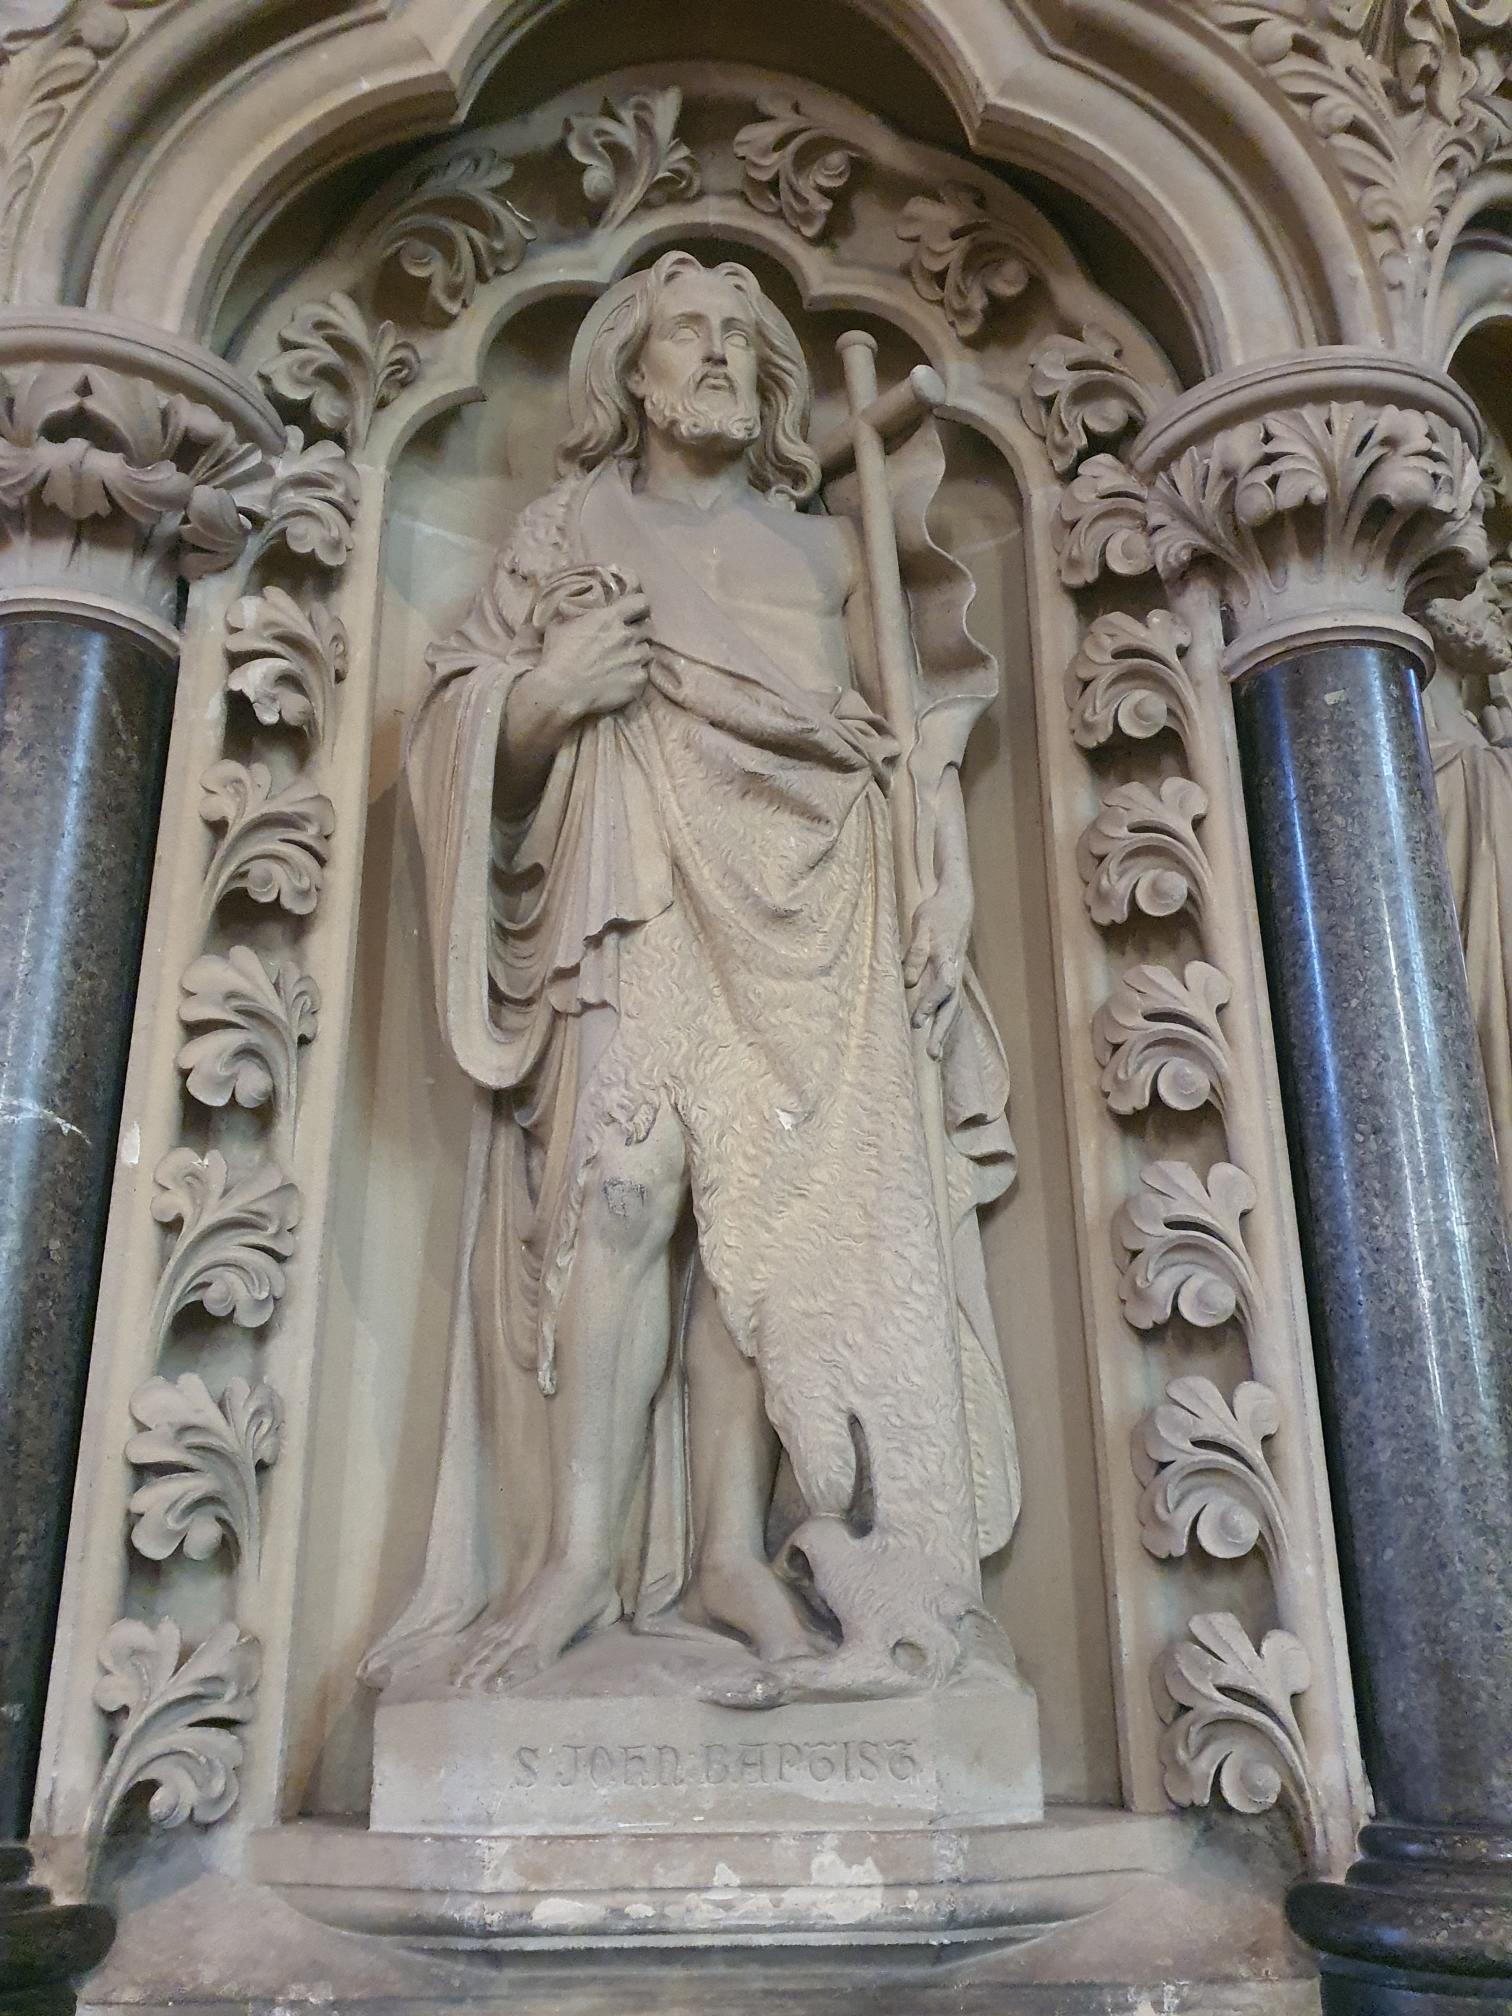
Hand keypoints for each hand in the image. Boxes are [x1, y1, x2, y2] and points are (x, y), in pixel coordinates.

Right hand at [517, 591, 651, 731]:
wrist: (560, 692)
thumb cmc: (557, 657)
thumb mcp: (559, 626)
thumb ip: (576, 617)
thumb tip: (577, 615)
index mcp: (610, 617)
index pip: (641, 602)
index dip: (639, 607)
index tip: (633, 613)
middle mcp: (628, 636)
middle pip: (647, 628)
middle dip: (639, 632)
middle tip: (626, 640)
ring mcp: (636, 659)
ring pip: (647, 651)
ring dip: (638, 654)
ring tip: (623, 662)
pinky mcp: (638, 680)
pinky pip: (644, 673)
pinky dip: (636, 674)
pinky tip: (622, 679)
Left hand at [903, 886, 970, 1060]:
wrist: (958, 901)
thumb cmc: (937, 911)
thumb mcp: (922, 926)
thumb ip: (916, 953)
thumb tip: (909, 982)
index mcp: (947, 958)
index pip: (944, 987)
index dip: (931, 1003)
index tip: (918, 1020)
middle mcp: (955, 970)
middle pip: (952, 1006)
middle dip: (942, 1030)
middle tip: (932, 1054)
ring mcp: (956, 974)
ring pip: (953, 1007)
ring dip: (943, 1030)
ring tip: (934, 1053)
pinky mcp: (952, 975)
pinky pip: (950, 1002)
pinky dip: (944, 1019)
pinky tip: (936, 1034)